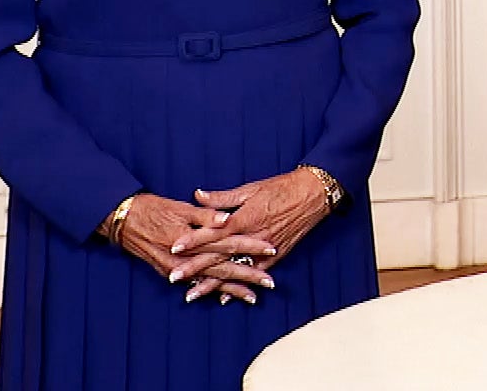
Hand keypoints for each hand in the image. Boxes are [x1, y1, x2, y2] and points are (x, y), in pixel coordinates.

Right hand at [105, 194, 275, 303]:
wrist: (124, 221)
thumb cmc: (155, 209)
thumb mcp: (182, 208)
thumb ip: (207, 214)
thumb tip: (228, 218)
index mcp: (192, 238)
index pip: (228, 243)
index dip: (251, 246)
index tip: (271, 249)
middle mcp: (185, 258)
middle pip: (223, 268)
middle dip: (248, 276)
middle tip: (270, 283)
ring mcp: (176, 269)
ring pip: (210, 281)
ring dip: (232, 289)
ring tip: (252, 297)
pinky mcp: (170, 273)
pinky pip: (195, 284)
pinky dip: (210, 291)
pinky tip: (224, 297)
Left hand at [170, 169, 333, 302]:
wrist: (312, 194)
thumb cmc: (281, 188)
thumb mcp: (250, 189)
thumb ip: (222, 198)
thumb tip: (198, 195)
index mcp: (245, 218)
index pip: (213, 232)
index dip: (193, 239)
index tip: (174, 248)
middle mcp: (252, 237)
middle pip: (219, 255)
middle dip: (195, 267)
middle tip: (174, 277)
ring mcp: (264, 249)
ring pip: (233, 269)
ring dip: (212, 283)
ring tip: (192, 294)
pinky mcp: (276, 255)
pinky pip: (254, 274)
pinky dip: (239, 286)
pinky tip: (223, 297)